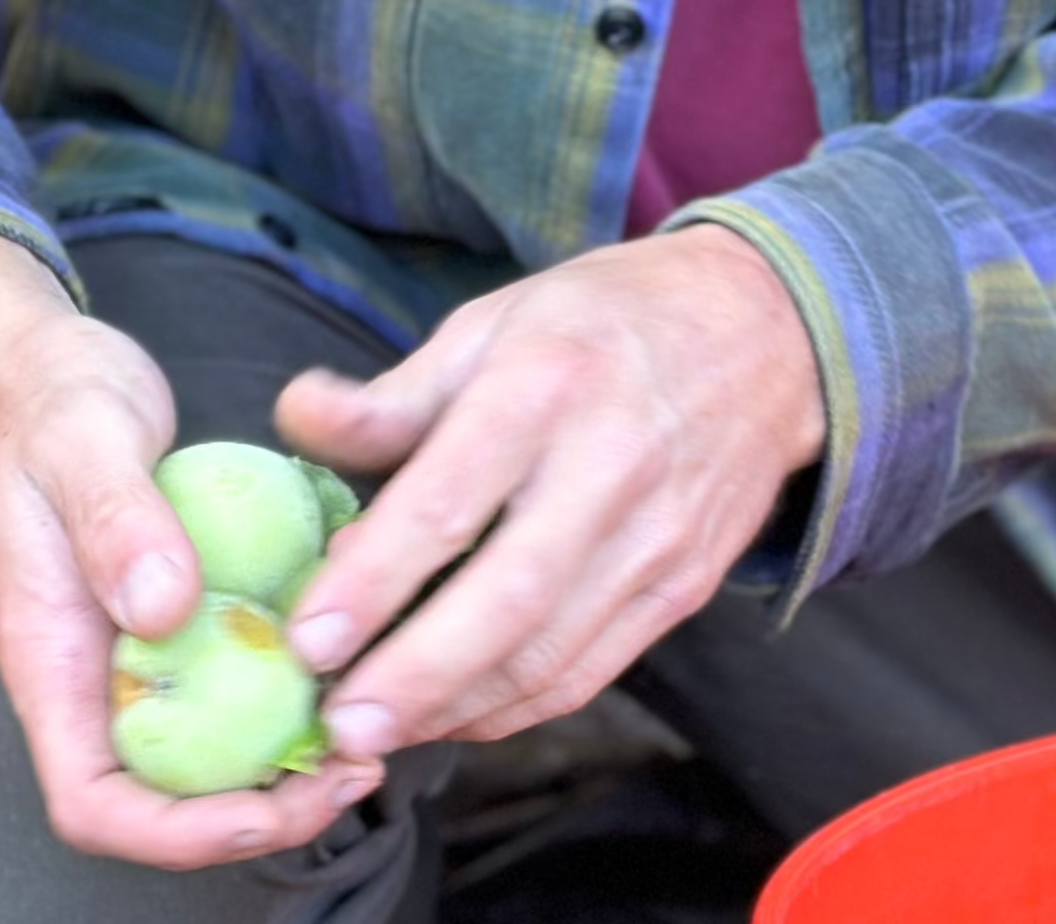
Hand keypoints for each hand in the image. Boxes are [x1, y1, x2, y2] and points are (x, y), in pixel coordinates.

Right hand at [0, 229, 383, 868]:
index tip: (269, 807)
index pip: (95, 802)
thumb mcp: (81, 444)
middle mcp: (94, 672)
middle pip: (165, 796)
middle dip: (260, 809)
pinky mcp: (180, 606)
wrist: (30, 368)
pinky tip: (354, 651)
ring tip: (370, 727)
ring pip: (208, 742)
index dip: (179, 833)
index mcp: (51, 658)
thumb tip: (164, 608)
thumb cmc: (43, 402)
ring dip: (285, 755)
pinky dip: (290, 682)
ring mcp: (137, 643)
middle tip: (357, 770)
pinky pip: (233, 671)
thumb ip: (115, 521)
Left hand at [273, 226, 825, 758]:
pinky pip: (590, 671)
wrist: (762, 333)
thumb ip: (395, 394)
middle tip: (337, 724)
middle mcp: (610, 464)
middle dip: (414, 677)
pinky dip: (514, 708)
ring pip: (550, 654)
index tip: (305, 638)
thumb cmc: (601, 322)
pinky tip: (451, 714)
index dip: (373, 578)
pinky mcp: (684, 587)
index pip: (451, 498)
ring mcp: (656, 537)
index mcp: (547, 382)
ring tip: (373, 734)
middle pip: (507, 600)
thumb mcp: (493, 322)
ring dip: (455, 709)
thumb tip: (292, 420)